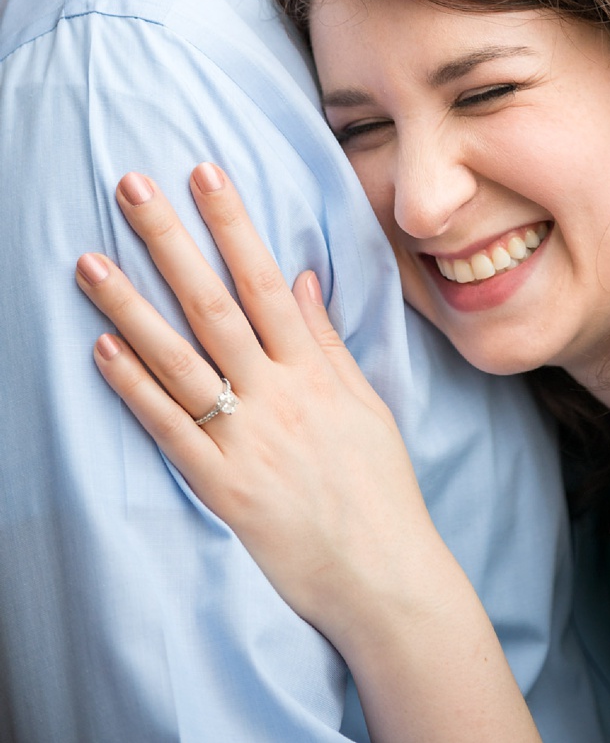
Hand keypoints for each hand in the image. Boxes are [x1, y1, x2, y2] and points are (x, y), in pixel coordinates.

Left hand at [75, 165, 460, 644]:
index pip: (267, 280)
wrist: (386, 571)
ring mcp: (249, 439)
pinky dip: (134, 388)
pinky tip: (102, 350)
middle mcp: (281, 395)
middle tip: (132, 188)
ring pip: (181, 359)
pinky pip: (171, 428)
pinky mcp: (222, 486)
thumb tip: (302, 280)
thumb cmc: (380, 489)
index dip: (234, 225)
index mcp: (318, 372)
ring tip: (89, 261)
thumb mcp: (367, 406)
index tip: (206, 174)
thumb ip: (329, 343)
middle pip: (216, 304)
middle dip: (173, 242)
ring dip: (131, 307)